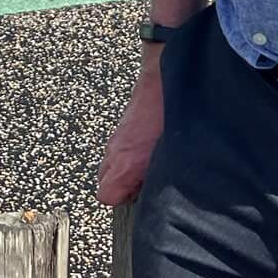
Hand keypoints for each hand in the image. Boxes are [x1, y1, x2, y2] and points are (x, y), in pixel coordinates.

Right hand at [97, 62, 163, 205]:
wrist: (163, 77)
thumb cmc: (170, 115)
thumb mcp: (173, 154)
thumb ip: (165, 178)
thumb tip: (171, 194)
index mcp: (124, 163)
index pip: (106, 196)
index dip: (125, 200)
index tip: (141, 195)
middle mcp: (114, 152)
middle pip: (104, 183)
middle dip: (123, 188)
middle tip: (146, 182)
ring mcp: (115, 138)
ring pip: (111, 166)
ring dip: (127, 170)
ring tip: (150, 164)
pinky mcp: (121, 128)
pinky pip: (117, 150)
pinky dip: (129, 154)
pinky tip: (149, 147)